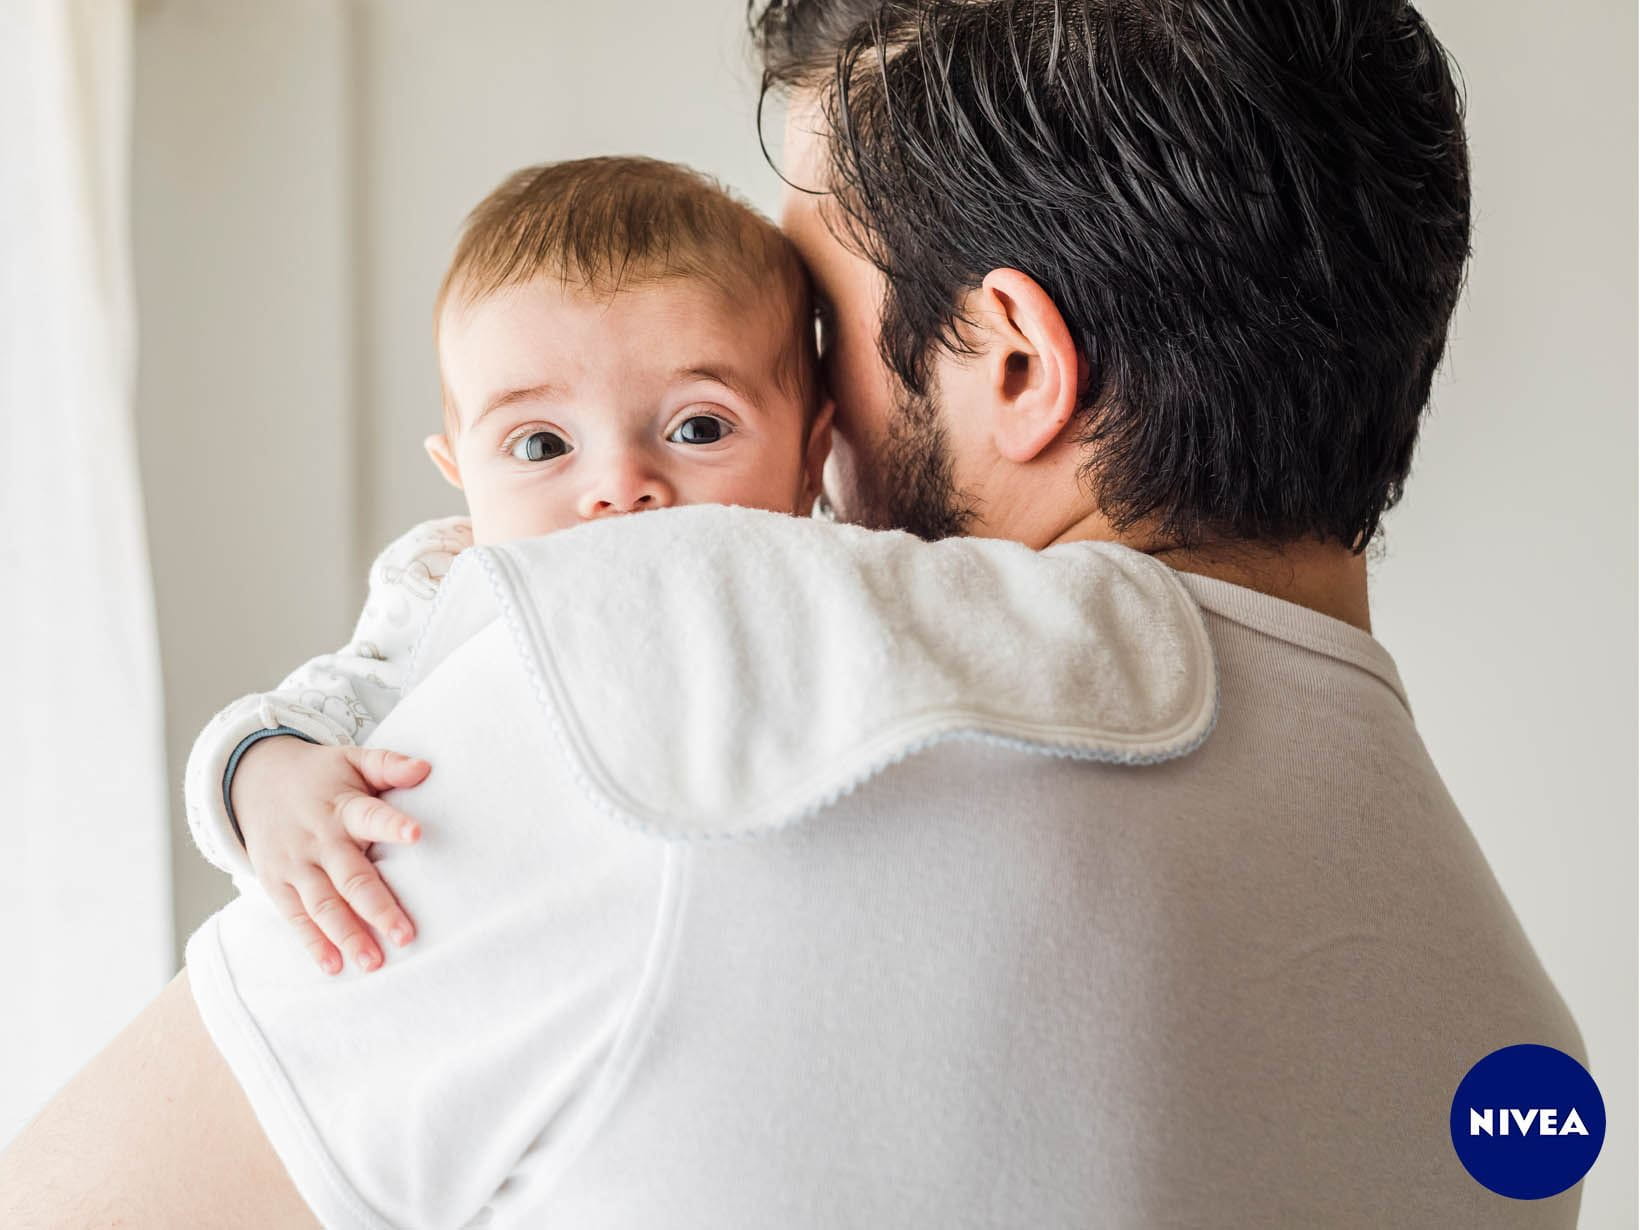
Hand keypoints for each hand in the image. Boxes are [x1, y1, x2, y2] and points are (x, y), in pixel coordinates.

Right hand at [230, 737, 429, 974]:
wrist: (256, 781)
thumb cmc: (322, 776)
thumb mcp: (353, 760)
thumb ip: (388, 764)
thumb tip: (425, 768)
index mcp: (342, 807)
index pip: (370, 815)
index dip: (392, 825)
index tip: (417, 835)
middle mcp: (318, 839)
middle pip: (349, 876)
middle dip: (377, 907)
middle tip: (405, 935)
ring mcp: (294, 865)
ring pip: (322, 905)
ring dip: (347, 935)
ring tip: (374, 962)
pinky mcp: (276, 884)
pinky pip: (296, 917)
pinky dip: (313, 943)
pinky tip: (334, 966)